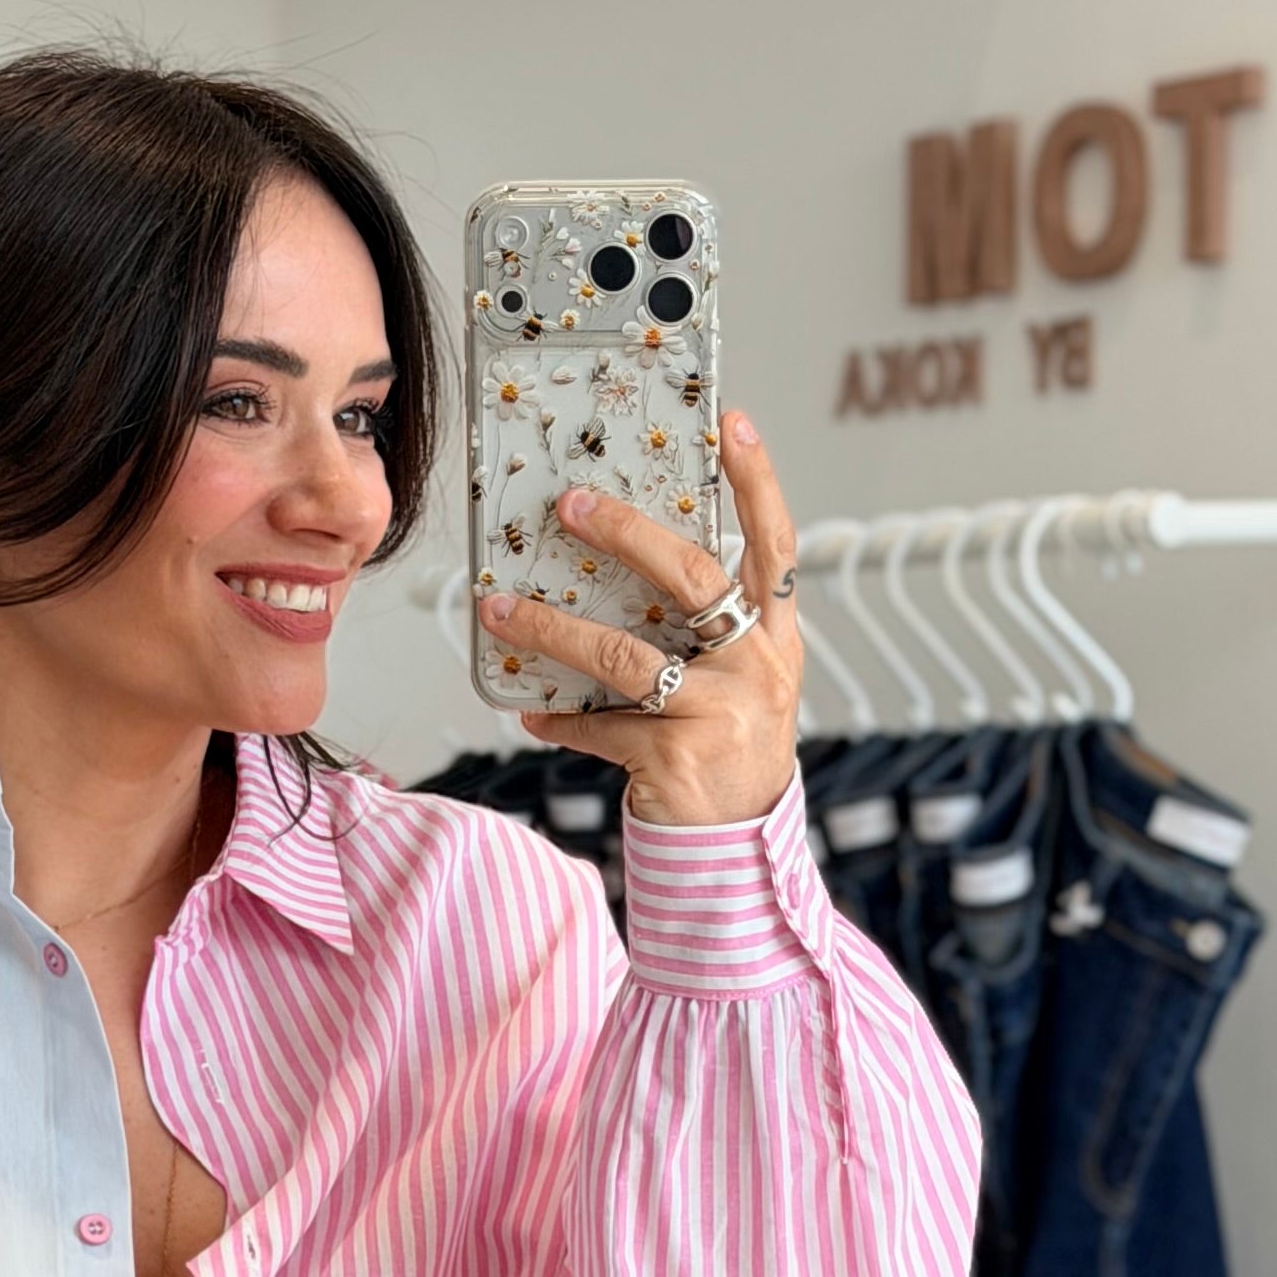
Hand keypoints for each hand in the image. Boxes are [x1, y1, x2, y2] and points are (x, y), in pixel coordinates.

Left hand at [477, 411, 803, 825]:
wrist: (736, 853)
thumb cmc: (726, 751)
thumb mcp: (736, 684)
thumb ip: (703, 632)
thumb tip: (620, 571)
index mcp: (775, 640)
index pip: (775, 545)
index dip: (757, 481)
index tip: (732, 423)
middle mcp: (758, 670)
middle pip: (693, 579)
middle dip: (627, 533)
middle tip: (571, 503)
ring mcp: (720, 715)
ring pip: (625, 656)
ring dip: (552, 628)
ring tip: (501, 608)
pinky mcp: (677, 760)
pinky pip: (599, 727)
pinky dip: (560, 721)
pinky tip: (531, 713)